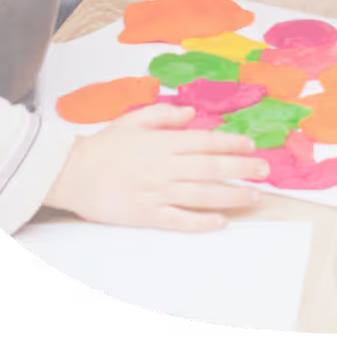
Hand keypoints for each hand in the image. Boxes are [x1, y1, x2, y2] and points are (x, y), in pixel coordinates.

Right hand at [42, 103, 272, 231]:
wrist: (72, 174)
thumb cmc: (103, 147)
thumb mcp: (133, 120)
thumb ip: (164, 115)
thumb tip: (191, 114)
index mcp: (163, 143)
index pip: (205, 141)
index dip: (231, 142)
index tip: (251, 145)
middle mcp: (165, 167)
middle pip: (211, 167)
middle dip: (241, 168)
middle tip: (264, 171)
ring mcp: (157, 193)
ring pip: (202, 195)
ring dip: (230, 195)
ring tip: (252, 196)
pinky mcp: (147, 216)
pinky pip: (179, 220)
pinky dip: (201, 222)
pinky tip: (220, 221)